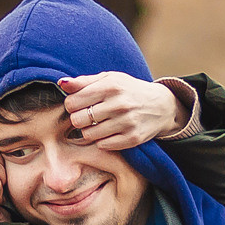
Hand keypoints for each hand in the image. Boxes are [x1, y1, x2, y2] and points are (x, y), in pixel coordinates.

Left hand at [59, 72, 187, 149]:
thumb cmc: (129, 90)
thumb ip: (84, 82)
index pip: (72, 102)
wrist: (161, 106)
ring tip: (98, 124)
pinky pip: (103, 145)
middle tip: (87, 116)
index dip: (71, 105)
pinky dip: (102, 140)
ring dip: (89, 131)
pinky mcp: (132, 138)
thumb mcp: (109, 79)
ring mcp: (127, 122)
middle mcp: (119, 104)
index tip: (79, 105)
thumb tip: (62, 83)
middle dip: (79, 119)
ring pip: (88, 135)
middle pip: (78, 120)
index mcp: (111, 86)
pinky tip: (108, 132)